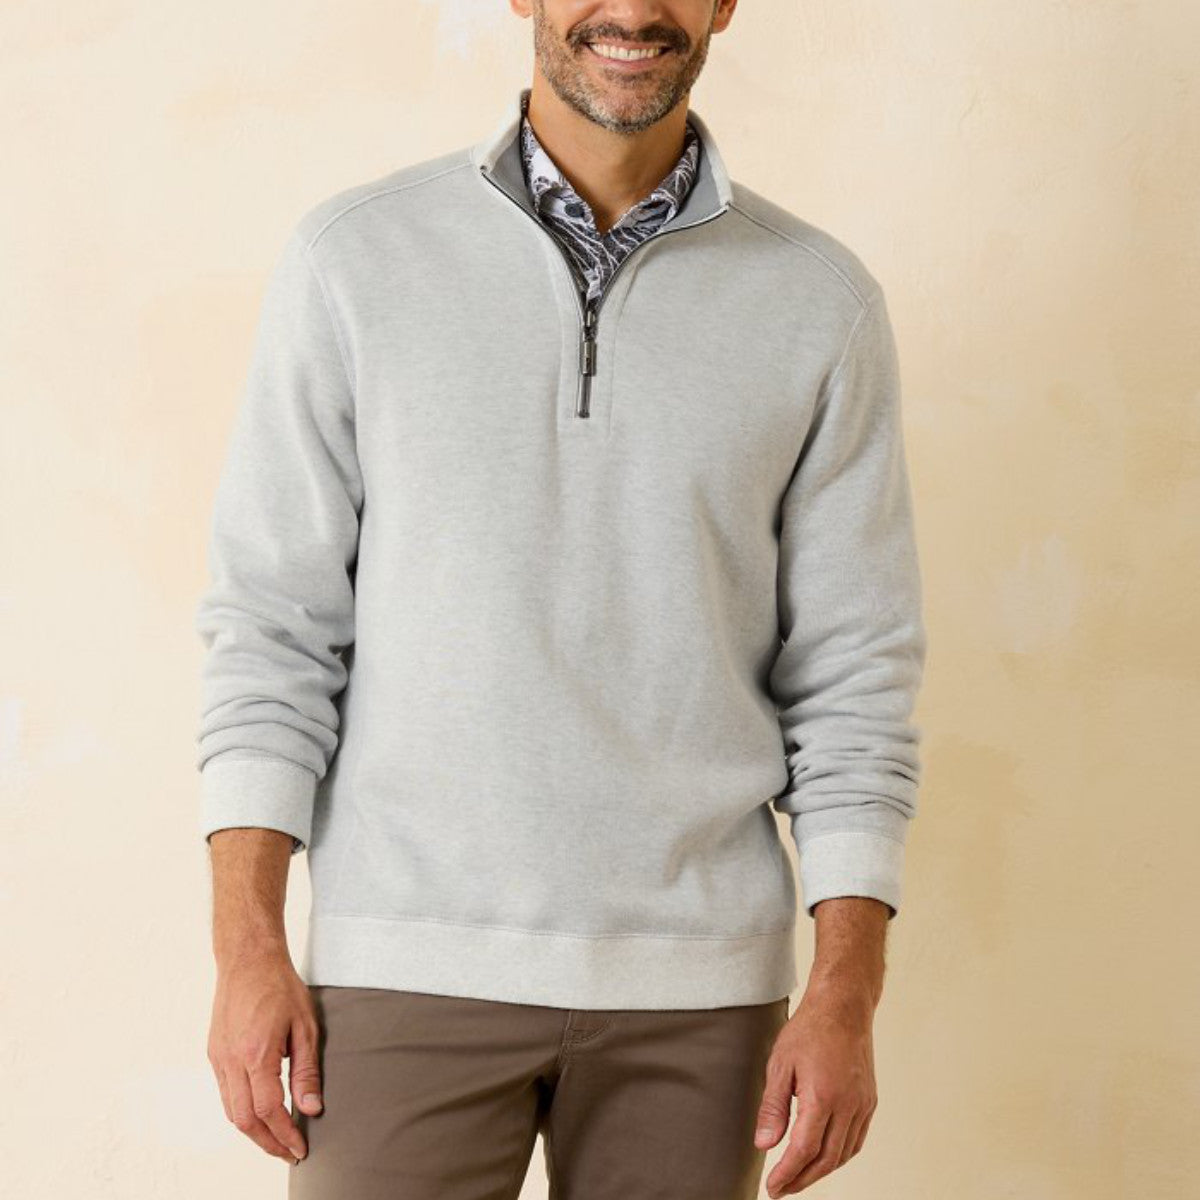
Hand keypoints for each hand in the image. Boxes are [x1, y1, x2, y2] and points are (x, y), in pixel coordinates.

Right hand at [206, 949, 323, 1163]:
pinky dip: (241, 1111)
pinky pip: (225, 1093)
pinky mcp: (214, 1053)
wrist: (248, 960)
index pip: (268, 1110)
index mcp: (256, 1053)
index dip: (284, 1135)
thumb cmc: (281, 987)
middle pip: (243, 1120)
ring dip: (253, 1131)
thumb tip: (311, 1109)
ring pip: (230, 1111)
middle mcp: (231, 1060)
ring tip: (277, 1139)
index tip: (300, 1149)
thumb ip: (307, 1071)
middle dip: (267, 1142)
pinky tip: (260, 1113)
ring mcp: (218, 1057)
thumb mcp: (306, 1026)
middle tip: (289, 1153)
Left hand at [753, 980, 877, 1195]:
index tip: (772, 1188)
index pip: (804, 1150)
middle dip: (802, 1180)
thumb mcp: (780, 1064)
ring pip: (843, 1154)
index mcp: (823, 1097)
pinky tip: (823, 1156)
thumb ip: (773, 1107)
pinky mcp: (869, 1101)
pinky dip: (839, 1155)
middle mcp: (848, 1106)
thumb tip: (764, 1145)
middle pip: (826, 1159)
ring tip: (798, 1176)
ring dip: (821, 1171)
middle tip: (782, 1188)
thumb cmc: (809, 1030)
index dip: (787, 1174)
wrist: (843, 1007)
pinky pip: (856, 1140)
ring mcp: (863, 1105)